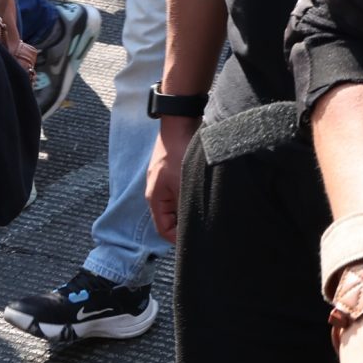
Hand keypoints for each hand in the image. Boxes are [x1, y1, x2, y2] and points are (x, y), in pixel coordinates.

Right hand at [147, 115, 198, 241]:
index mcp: (155, 198)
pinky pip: (182, 192)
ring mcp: (167, 181)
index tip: (196, 241)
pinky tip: (205, 194)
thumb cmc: (178, 150)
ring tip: (207, 212)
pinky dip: (191, 196)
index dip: (178, 239)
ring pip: (178, 205)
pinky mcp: (175, 172)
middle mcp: (159, 192)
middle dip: (185, 224)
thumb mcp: (183, 182)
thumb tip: (192, 225)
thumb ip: (186, 204)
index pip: (164, 229)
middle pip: (171, 218)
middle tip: (205, 228)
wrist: (179, 121)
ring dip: (190, 209)